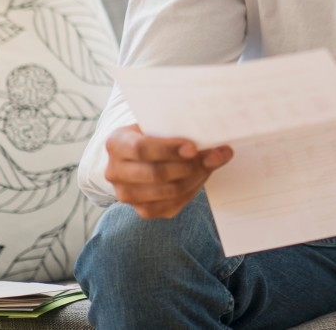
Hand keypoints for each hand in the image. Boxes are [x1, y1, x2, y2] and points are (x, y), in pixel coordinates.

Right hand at [104, 124, 232, 219]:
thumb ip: (184, 132)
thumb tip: (220, 150)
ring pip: (165, 193)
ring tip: (209, 166)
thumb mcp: (161, 126)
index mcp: (116, 143)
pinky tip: (199, 178)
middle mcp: (115, 172)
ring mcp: (126, 194)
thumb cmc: (155, 135)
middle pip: (155, 174)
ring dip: (194, 179)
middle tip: (212, 157)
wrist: (142, 154)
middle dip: (188, 166)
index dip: (169, 149)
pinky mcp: (140, 210)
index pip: (141, 149)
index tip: (193, 148)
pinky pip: (169, 207)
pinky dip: (190, 193)